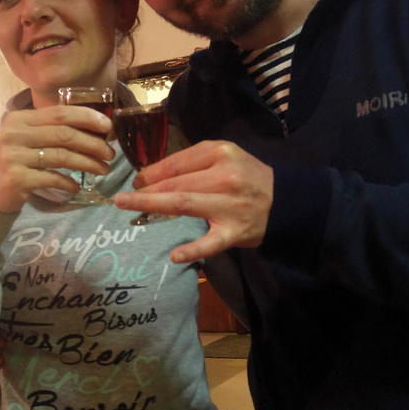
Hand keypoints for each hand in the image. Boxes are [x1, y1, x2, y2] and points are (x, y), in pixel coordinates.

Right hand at [0, 104, 113, 212]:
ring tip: (103, 169)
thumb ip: (49, 130)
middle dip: (93, 143)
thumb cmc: (13, 163)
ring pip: (62, 156)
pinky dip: (69, 183)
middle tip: (110, 153)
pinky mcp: (17, 179)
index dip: (87, 117)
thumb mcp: (24, 139)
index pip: (59, 113)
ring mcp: (14, 156)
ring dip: (88, 163)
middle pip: (64, 134)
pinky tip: (76, 186)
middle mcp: (14, 134)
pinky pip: (53, 178)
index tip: (108, 126)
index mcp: (19, 119)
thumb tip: (93, 127)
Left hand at [113, 140, 273, 262]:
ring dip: (152, 204)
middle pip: (176, 183)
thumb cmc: (248, 176)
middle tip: (121, 197)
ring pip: (184, 204)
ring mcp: (229, 206)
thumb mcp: (225, 157)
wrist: (287, 201)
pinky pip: (211, 242)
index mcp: (220, 153)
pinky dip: (193, 249)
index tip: (135, 180)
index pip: (178, 162)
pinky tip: (174, 255)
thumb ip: (193, 162)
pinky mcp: (234, 232)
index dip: (152, 172)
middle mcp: (224, 176)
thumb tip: (152, 174)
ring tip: (126, 205)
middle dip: (146, 189)